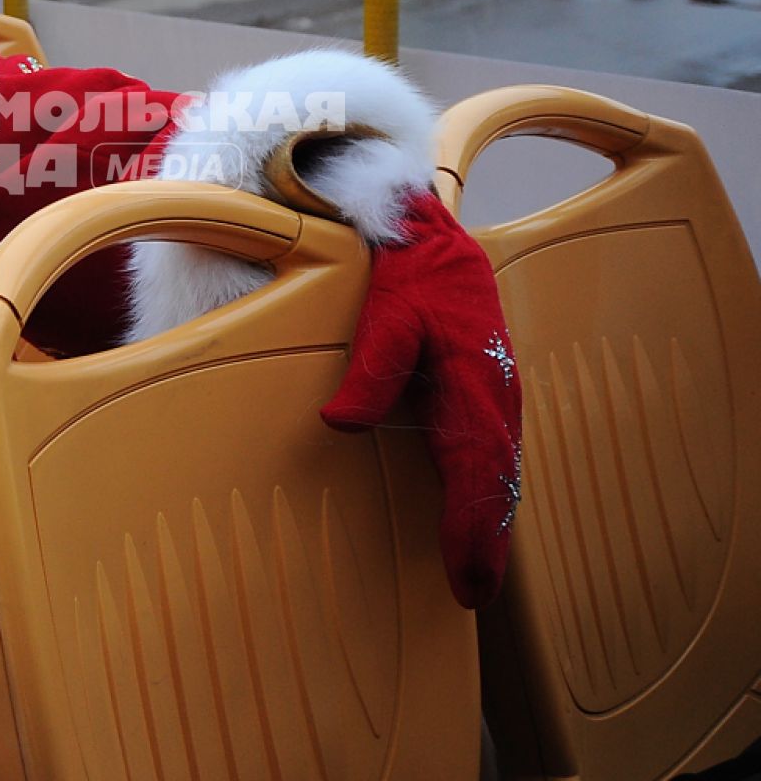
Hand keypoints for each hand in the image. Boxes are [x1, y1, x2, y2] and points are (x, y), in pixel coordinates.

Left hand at [321, 191, 521, 608]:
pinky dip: (489, 498)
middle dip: (488, 541)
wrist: (438, 246)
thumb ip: (369, 372)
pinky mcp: (483, 400)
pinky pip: (492, 459)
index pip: (477, 470)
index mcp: (476, 386)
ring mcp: (495, 400)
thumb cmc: (413, 283)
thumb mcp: (386, 319)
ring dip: (492, 526)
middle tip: (474, 593)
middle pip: (496, 483)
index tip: (466, 570)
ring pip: (499, 475)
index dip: (473, 524)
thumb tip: (339, 421)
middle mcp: (495, 400)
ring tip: (478, 579)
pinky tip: (479, 527)